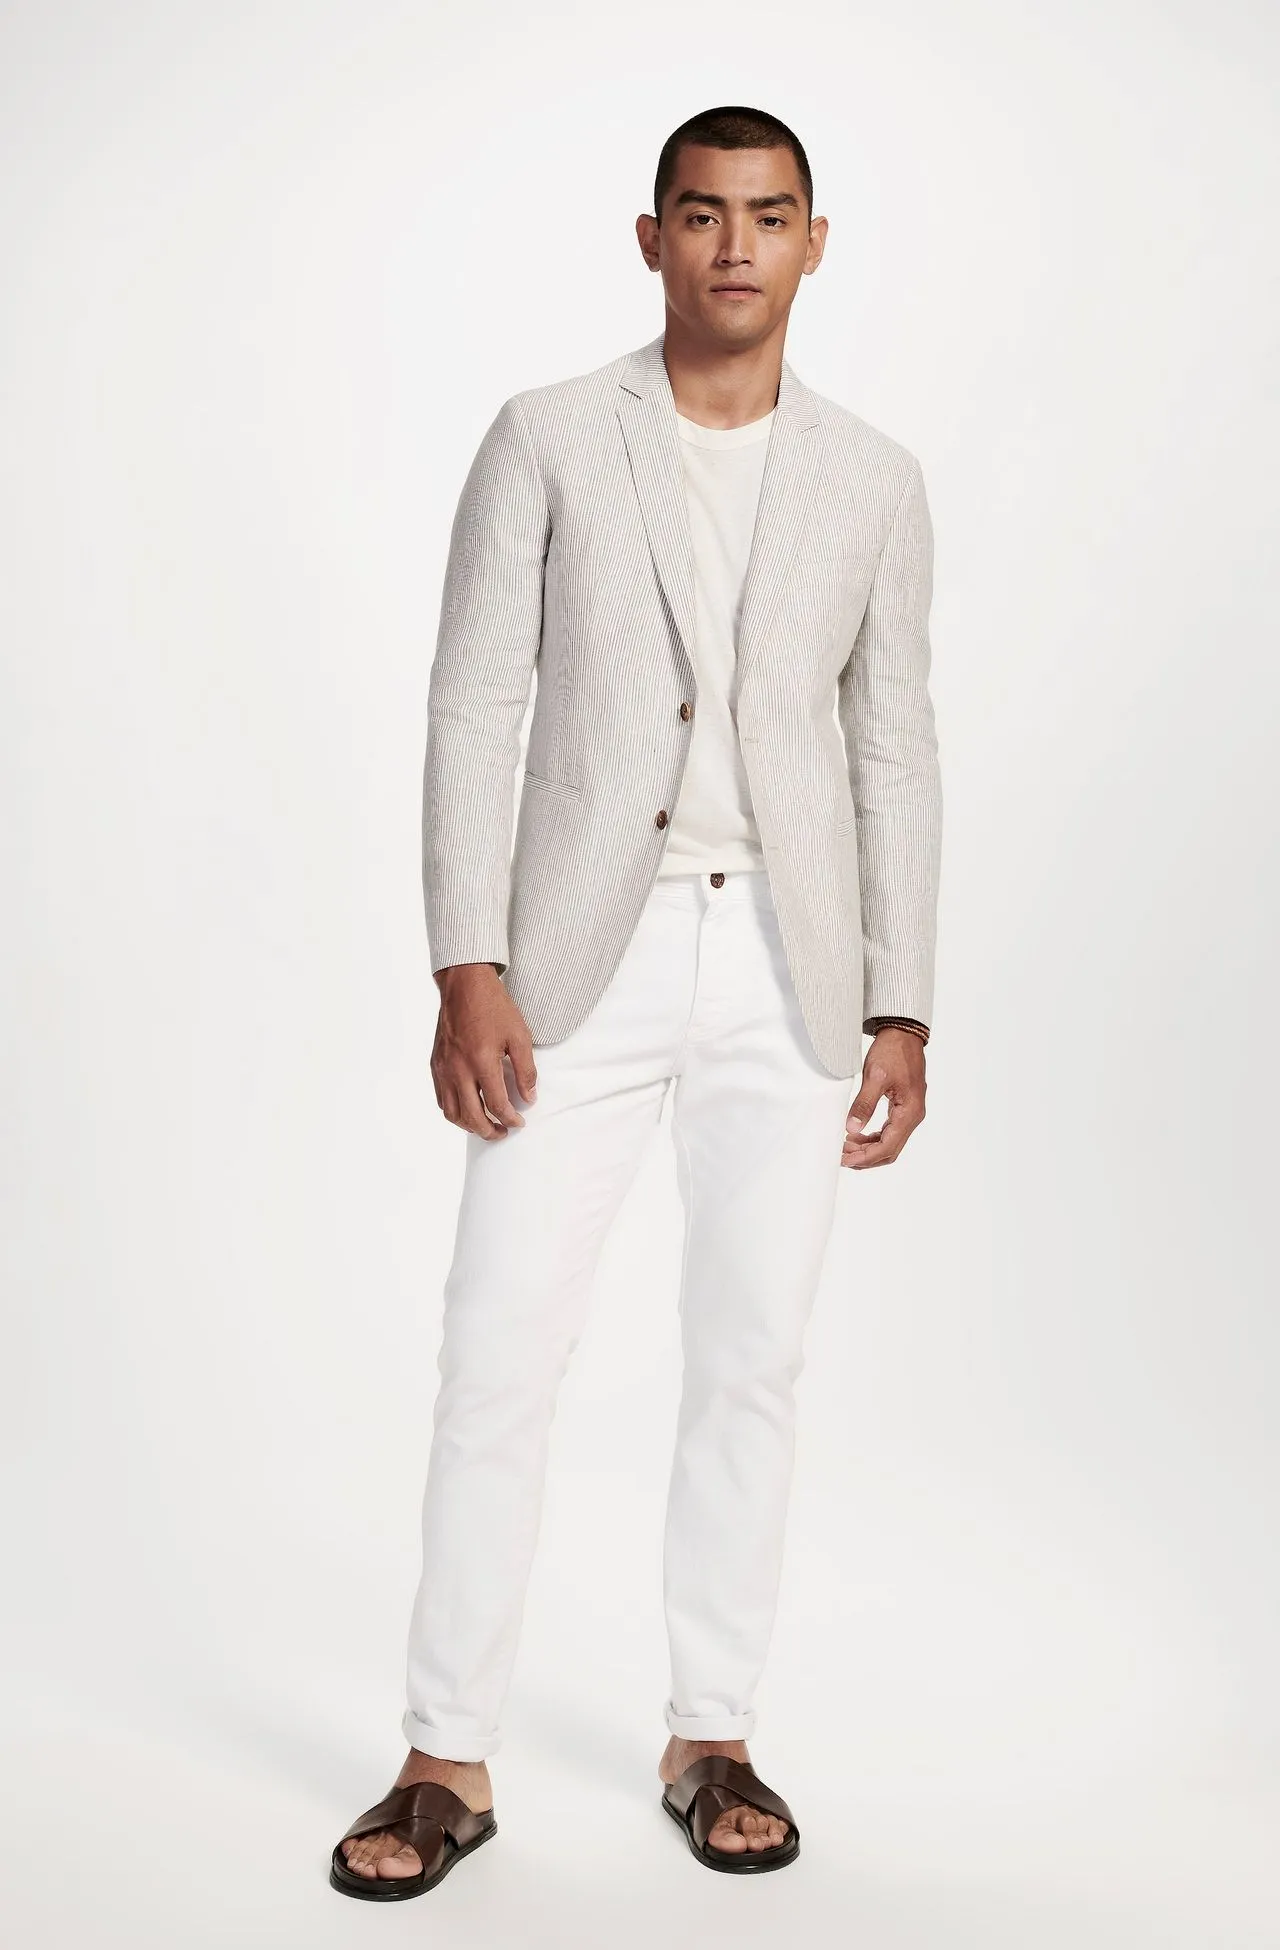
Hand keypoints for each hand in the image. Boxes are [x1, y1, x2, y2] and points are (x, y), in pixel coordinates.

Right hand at [430, 965, 538, 1137]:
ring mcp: (443, 1069)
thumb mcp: (519, 1036)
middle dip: (490, 1131)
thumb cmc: (493, 1007)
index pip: (496, 1104)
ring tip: (486, 1127)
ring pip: (452, 1113)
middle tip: (504, 1132)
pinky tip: (468, 1110)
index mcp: (481, 1061)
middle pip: (472, 1116)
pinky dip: (454, 1112)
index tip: (520, 1121)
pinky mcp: (435, 1065)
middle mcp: (458, 1069)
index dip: (510, 1118)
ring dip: (469, 1126)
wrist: (464, 986)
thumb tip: (529, 1097)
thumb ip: (526, 1070)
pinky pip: (441, 1099)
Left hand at [842, 1027, 925, 1168]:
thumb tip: (852, 1128)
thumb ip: (864, 1104)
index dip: (865, 1157)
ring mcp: (909, 1113)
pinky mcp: (903, 1108)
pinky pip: (888, 1132)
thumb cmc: (893, 1051)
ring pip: (889, 1143)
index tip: (845, 1160)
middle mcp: (913, 1116)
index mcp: (909, 1112)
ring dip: (867, 1149)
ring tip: (845, 1147)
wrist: (903, 1034)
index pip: (887, 1147)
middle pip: (889, 1150)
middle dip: (865, 1157)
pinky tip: (856, 1135)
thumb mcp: (875, 1077)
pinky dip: (872, 1138)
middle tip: (841, 1156)